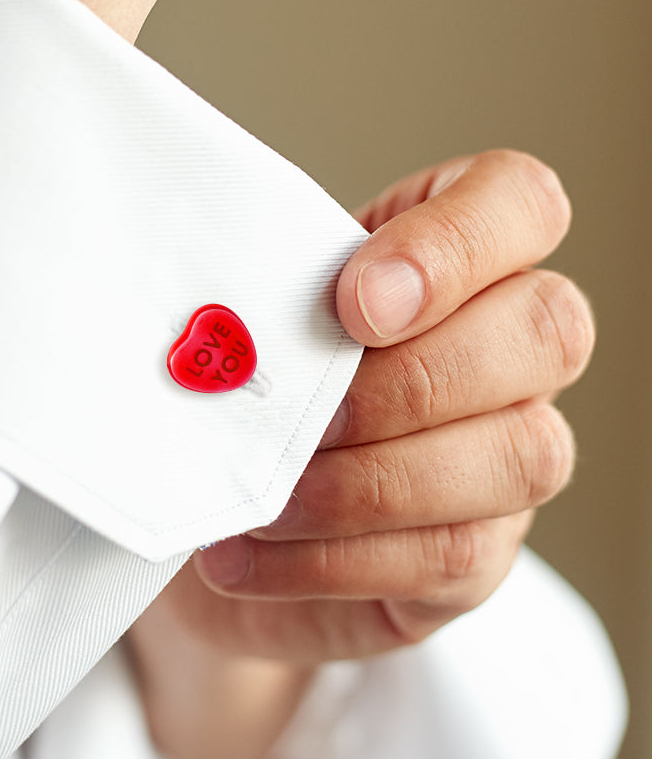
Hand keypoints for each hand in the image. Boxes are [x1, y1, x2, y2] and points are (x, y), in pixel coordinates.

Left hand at [130, 150, 592, 758]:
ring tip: (263, 497)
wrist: (210, 509)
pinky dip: (333, 559)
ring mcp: (511, 452)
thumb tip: (245, 322)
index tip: (350, 301)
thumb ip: (272, 294)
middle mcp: (510, 347)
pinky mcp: (480, 552)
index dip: (452, 245)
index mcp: (455, 254)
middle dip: (410, 379)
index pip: (520, 200)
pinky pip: (450, 556)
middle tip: (305, 415)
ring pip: (519, 455)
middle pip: (549, 329)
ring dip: (368, 482)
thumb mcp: (247, 315)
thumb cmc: (235, 380)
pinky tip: (247, 554)